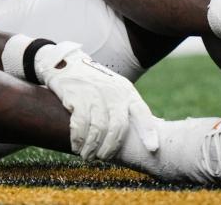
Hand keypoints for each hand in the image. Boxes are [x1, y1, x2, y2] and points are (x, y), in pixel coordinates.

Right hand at [35, 41, 159, 159]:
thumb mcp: (115, 88)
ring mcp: (94, 94)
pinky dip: (79, 140)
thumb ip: (129, 107)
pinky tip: (76, 146)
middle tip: (103, 158)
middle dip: (110, 147)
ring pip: (98, 129)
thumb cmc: (95, 82)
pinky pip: (80, 124)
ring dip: (92, 147)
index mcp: (126, 91)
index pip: (141, 112)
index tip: (152, 148)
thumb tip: (154, 127)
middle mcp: (112, 92)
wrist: (66, 63)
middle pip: (118, 127)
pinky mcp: (76, 96)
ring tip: (88, 156)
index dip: (148, 131)